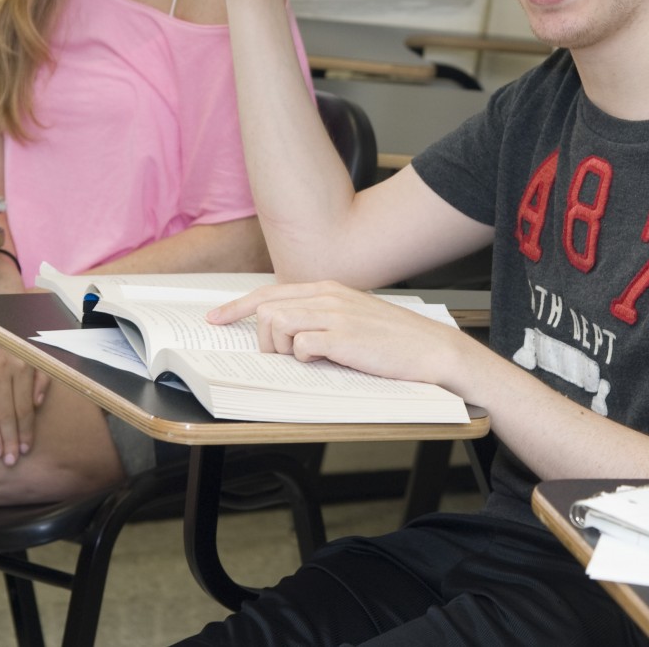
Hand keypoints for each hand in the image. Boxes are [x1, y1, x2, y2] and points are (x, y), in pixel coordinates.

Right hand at [0, 322, 49, 465]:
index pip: (25, 406)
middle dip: (9, 438)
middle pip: (7, 410)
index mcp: (24, 362)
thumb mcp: (42, 344)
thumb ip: (43, 373)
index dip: (26, 429)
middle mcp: (3, 364)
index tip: (25, 449)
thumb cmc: (24, 323)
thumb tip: (36, 404)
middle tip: (9, 462)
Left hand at [209, 279, 466, 385]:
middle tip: (279, 356)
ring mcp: (335, 315)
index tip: (216, 319)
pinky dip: (304, 359)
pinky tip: (327, 360)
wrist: (431, 349)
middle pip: (267, 307)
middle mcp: (329, 296)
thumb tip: (286, 330)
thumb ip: (322, 317)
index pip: (270, 292)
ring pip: (277, 324)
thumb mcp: (354, 317)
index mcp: (329, 289)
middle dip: (262, 337)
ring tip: (306, 359)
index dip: (237, 307)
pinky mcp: (343, 337)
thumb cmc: (395, 340)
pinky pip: (301, 346)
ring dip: (281, 349)